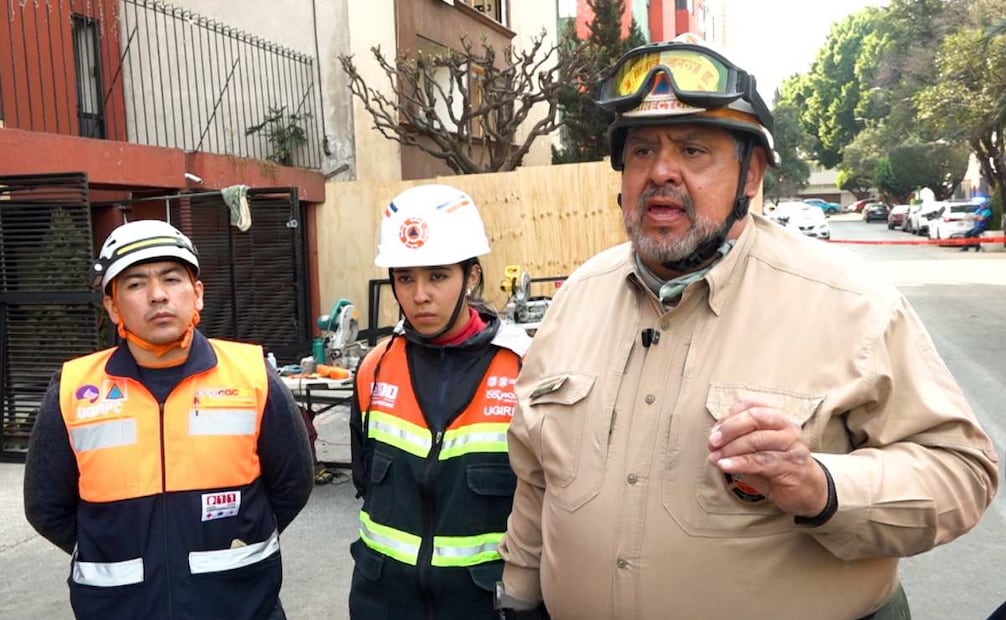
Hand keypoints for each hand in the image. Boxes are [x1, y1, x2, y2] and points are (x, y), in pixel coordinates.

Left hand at [707, 400, 826, 517]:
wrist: (809, 491)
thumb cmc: (778, 468)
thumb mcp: (757, 451)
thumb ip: (739, 442)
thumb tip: (714, 441)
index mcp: (778, 419)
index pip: (752, 405)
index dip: (730, 415)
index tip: (715, 430)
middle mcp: (788, 428)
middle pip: (755, 417)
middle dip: (729, 428)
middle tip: (712, 442)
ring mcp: (792, 447)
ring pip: (757, 440)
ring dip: (731, 449)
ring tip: (715, 458)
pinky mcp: (791, 467)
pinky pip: (760, 461)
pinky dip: (739, 463)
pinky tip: (725, 466)